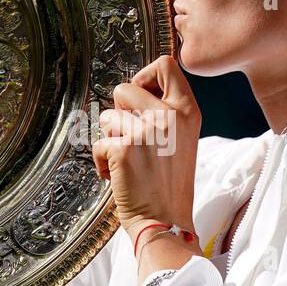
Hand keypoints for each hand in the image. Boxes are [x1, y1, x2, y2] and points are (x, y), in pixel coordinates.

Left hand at [91, 54, 199, 241]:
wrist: (165, 221)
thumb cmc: (169, 184)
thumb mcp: (183, 138)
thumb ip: (165, 111)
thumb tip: (133, 90)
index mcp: (187, 111)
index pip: (166, 65)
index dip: (144, 76)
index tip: (140, 98)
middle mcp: (169, 116)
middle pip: (125, 88)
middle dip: (119, 113)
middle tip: (131, 139)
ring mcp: (146, 132)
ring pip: (106, 117)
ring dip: (110, 139)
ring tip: (127, 161)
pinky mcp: (123, 149)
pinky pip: (98, 143)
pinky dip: (102, 161)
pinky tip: (118, 176)